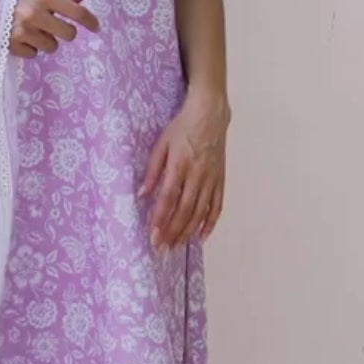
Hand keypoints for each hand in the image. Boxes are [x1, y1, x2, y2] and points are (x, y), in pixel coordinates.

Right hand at [8, 0, 100, 57]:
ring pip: (52, 46)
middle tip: (53, 26)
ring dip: (46, 40)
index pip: (76, 12)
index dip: (90, 21)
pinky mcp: (12, 45)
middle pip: (69, 34)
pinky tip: (19, 37)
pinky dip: (30, 47)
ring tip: (32, 30)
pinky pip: (34, 54)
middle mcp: (34, 13)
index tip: (97, 27)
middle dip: (65, 32)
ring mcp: (22, 31)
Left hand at [137, 89, 228, 247]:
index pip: (169, 196)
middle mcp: (198, 174)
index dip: (161, 217)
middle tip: (162, 249)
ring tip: (177, 246)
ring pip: (201, 211)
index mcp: (180, 164)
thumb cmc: (182, 128)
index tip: (153, 235)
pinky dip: (210, 223)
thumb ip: (152, 169)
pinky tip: (202, 237)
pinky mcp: (221, 179)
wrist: (210, 114)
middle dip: (172, 231)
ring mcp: (212, 178)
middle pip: (185, 209)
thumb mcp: (161, 143)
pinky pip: (217, 205)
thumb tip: (142, 194)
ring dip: (188, 232)